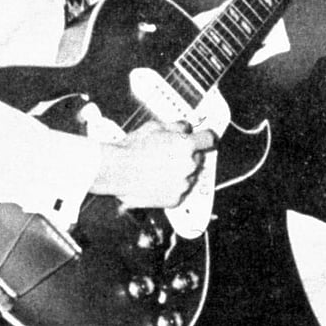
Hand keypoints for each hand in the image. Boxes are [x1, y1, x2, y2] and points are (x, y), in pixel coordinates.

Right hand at [91, 121, 215, 208]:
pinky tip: (157, 181)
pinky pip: (180, 190)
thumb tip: (186, 127)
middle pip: (198, 158)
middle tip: (170, 154)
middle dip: (188, 154)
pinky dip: (172, 186)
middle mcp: (189, 165)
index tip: (204, 138)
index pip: (209, 139)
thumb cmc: (133, 148)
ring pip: (190, 175)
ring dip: (181, 171)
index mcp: (186, 145)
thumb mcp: (155, 126)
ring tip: (160, 168)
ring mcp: (183, 184)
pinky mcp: (175, 198)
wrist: (116, 171)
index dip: (206, 137)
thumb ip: (177, 126)